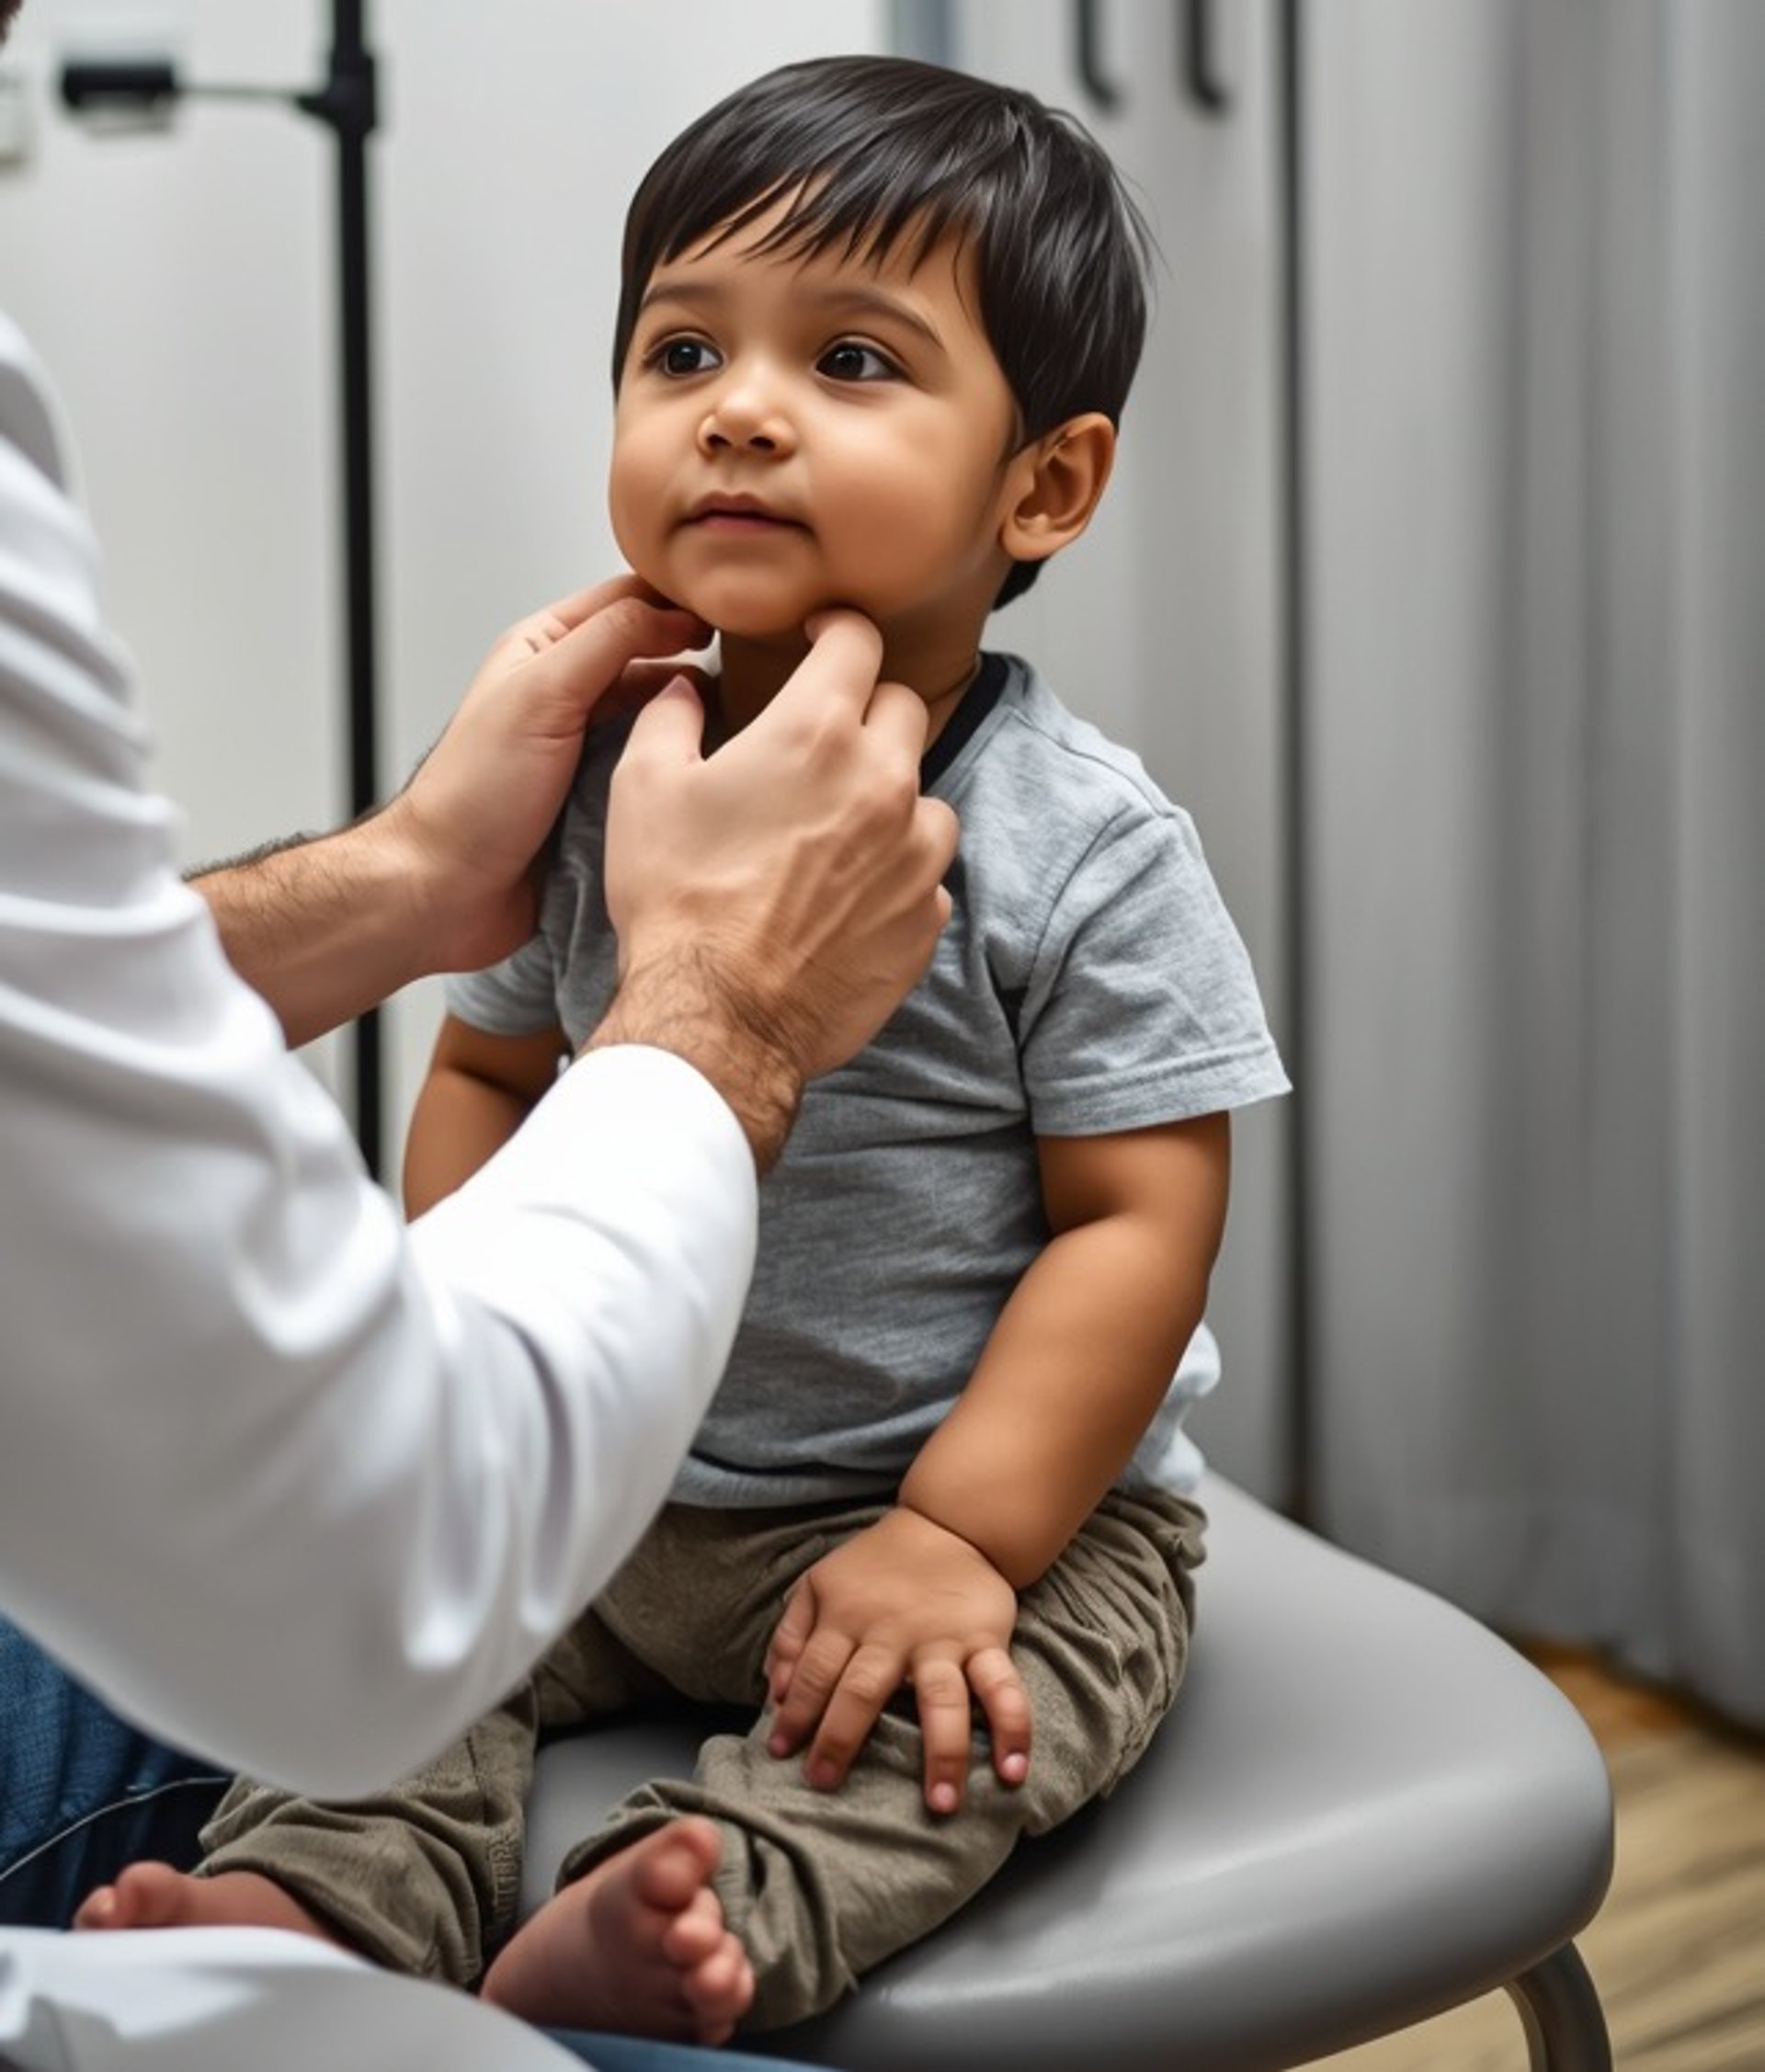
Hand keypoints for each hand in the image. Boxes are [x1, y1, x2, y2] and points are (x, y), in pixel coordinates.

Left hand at [383, 575, 708, 974]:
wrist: (449, 889)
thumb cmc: (475, 795)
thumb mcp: (543, 695)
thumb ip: (606, 643)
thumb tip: (669, 611)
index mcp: (543, 651)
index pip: (622, 602)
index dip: (675, 603)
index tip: (730, 616)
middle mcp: (566, 694)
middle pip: (647, 656)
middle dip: (694, 657)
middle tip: (753, 668)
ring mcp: (586, 746)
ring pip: (654, 713)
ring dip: (691, 713)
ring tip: (743, 718)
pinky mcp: (600, 796)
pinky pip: (650, 767)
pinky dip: (678, 762)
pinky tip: (709, 766)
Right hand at [599, 612, 958, 1132]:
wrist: (717, 1014)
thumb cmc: (678, 901)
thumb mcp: (644, 787)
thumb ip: (670, 718)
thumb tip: (682, 689)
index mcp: (817, 732)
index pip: (858, 639)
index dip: (836, 629)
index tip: (822, 638)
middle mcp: (883, 782)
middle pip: (903, 709)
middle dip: (866, 712)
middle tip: (823, 743)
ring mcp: (916, 854)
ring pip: (926, 793)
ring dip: (890, 798)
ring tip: (837, 830)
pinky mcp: (927, 917)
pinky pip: (928, 874)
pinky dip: (897, 873)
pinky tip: (848, 894)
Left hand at [763, 1507, 1030, 1814]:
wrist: (949, 1523)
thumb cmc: (875, 1566)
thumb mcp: (819, 1584)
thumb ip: (790, 1636)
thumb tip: (773, 1694)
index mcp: (847, 1618)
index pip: (813, 1672)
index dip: (795, 1714)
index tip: (783, 1755)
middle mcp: (892, 1633)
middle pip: (863, 1690)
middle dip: (841, 1740)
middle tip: (825, 1785)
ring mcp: (943, 1640)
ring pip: (942, 1699)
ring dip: (943, 1753)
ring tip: (943, 1805)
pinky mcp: (986, 1640)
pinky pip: (1003, 1686)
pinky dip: (1013, 1725)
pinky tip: (1013, 1768)